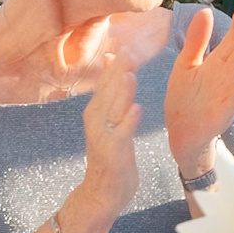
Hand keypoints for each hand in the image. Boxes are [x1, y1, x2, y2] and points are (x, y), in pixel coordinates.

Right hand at [75, 49, 141, 225]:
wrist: (103, 193)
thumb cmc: (113, 154)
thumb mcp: (112, 119)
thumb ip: (114, 93)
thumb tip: (117, 64)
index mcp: (99, 110)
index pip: (108, 80)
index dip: (117, 60)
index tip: (128, 38)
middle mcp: (97, 120)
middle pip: (107, 91)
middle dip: (117, 70)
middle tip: (128, 47)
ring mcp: (103, 137)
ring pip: (111, 110)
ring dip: (119, 92)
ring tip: (128, 74)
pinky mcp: (112, 153)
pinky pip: (120, 135)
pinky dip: (127, 122)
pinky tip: (136, 109)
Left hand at [165, 7, 233, 181]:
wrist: (182, 134)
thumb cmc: (185, 100)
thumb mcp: (186, 65)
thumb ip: (197, 41)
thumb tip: (205, 11)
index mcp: (217, 64)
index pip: (231, 41)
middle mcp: (226, 77)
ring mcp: (226, 95)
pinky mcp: (223, 113)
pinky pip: (232, 102)